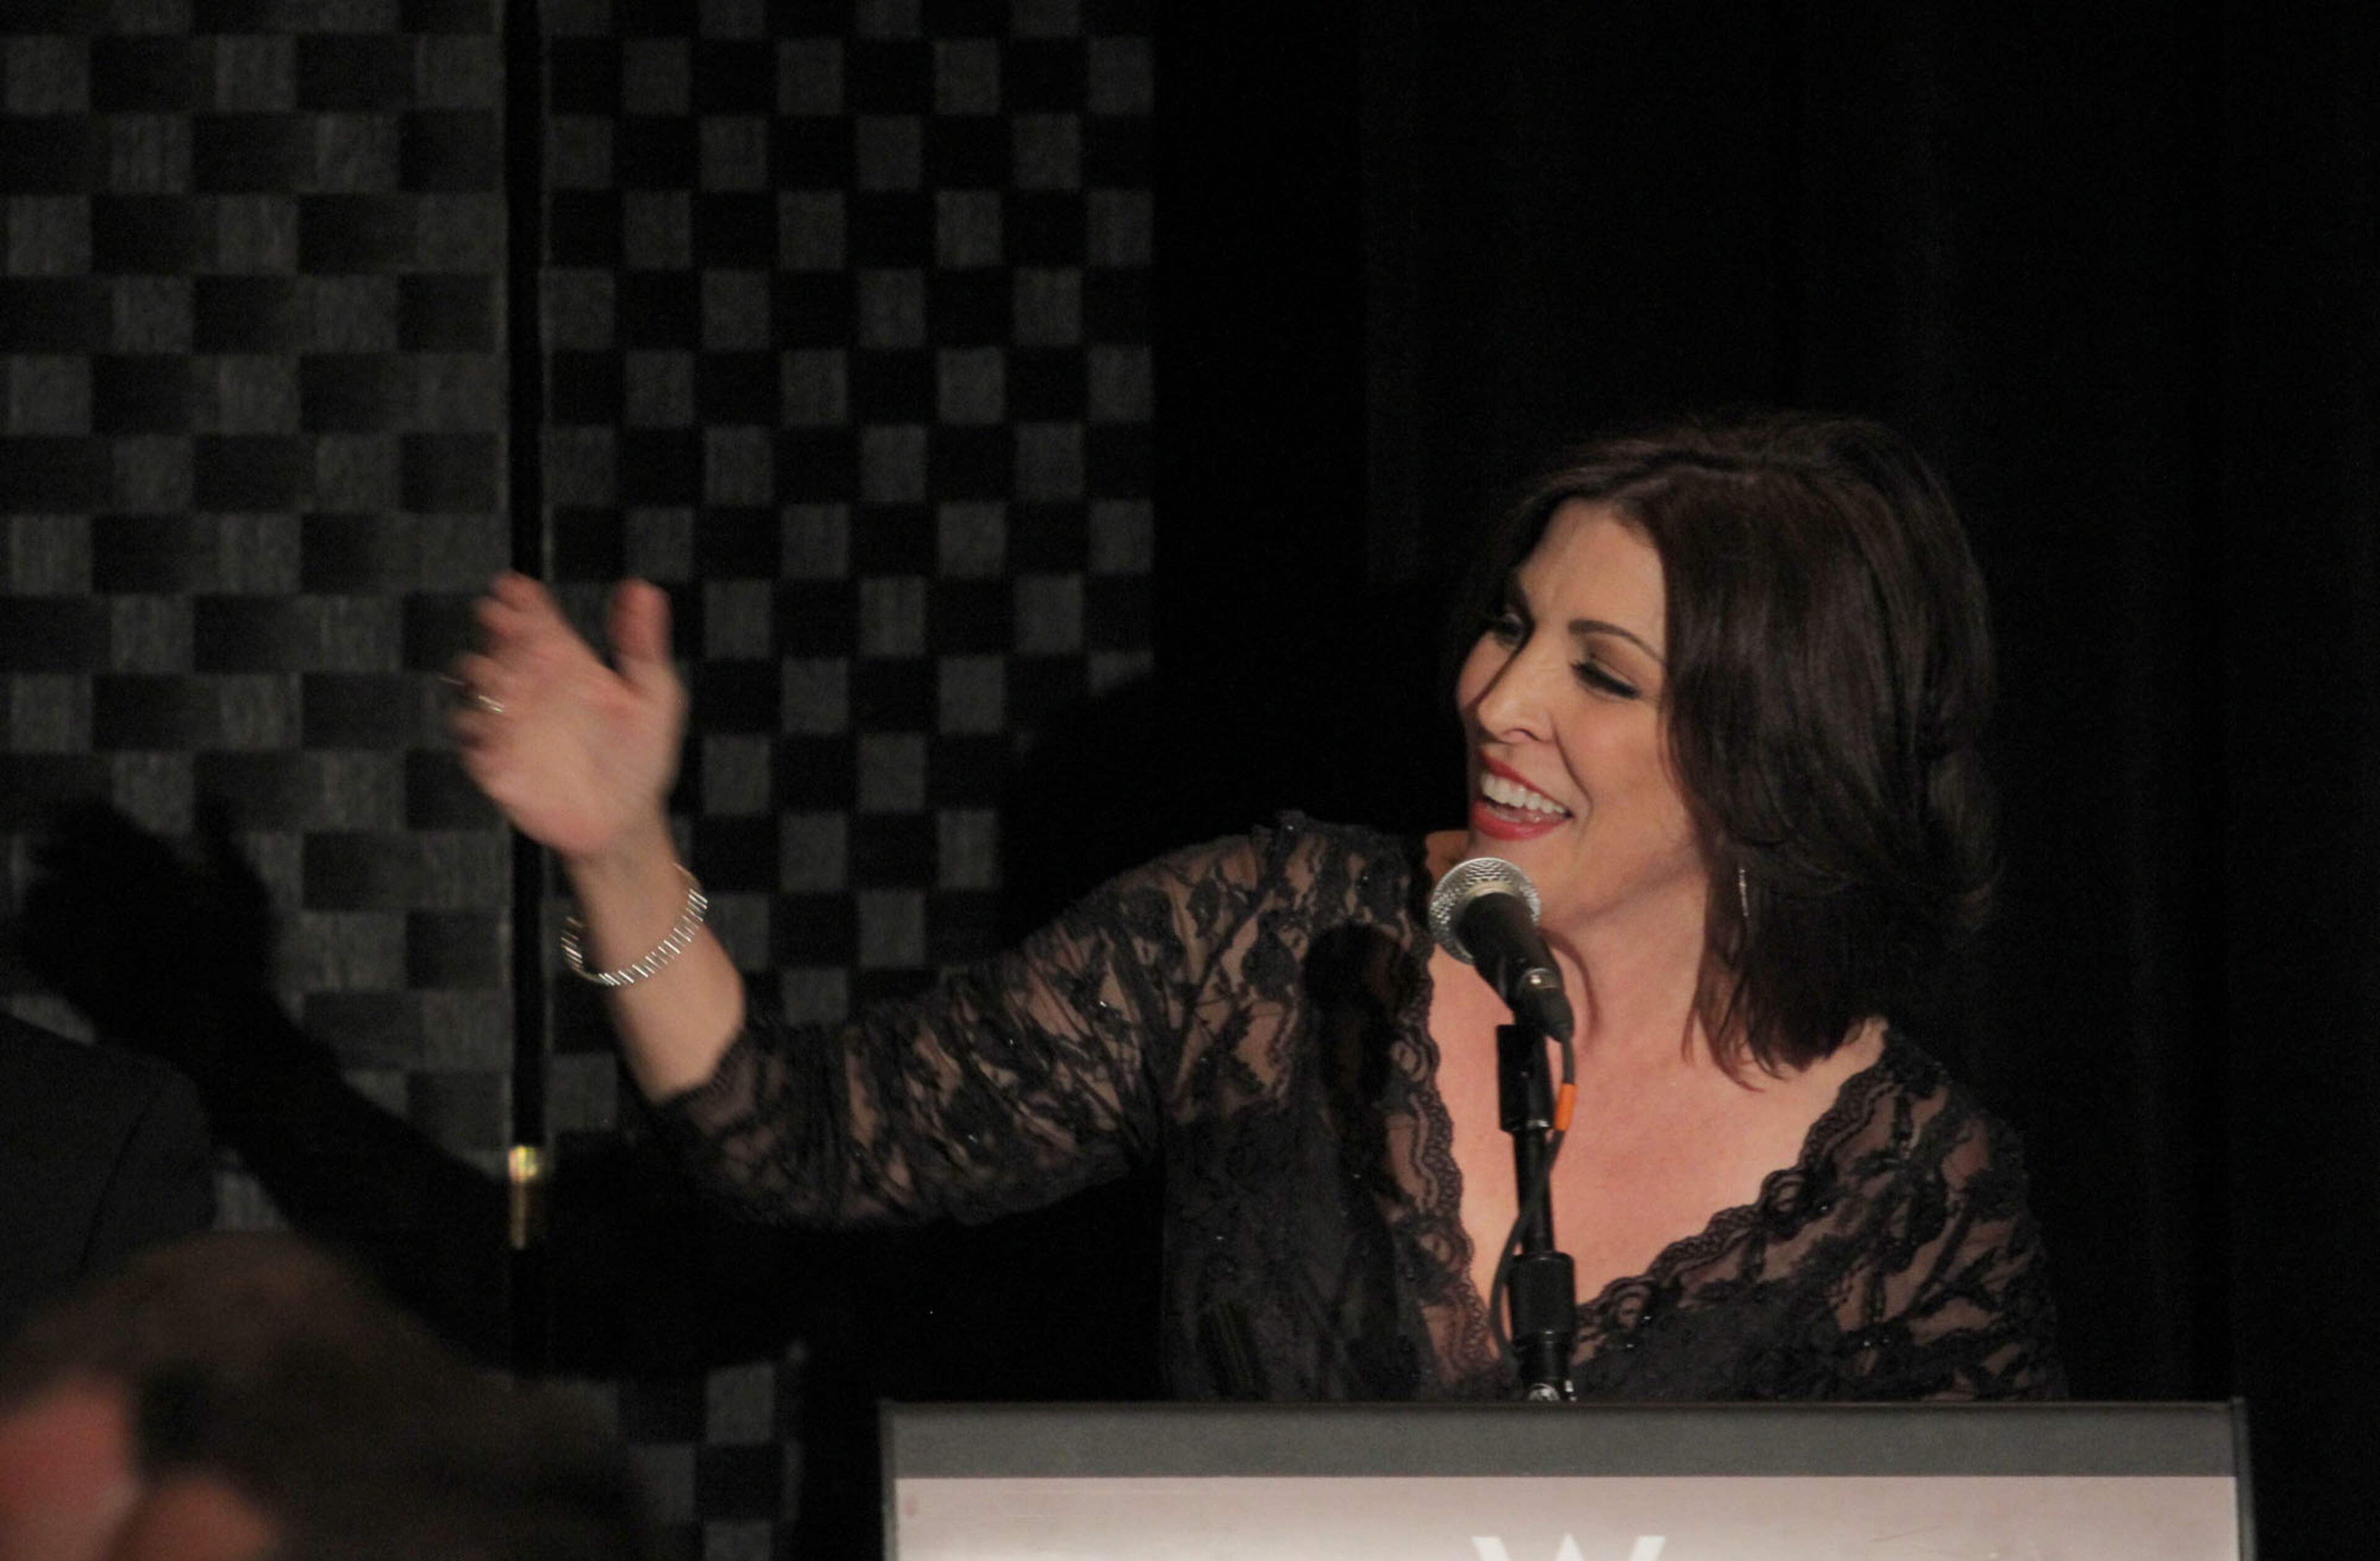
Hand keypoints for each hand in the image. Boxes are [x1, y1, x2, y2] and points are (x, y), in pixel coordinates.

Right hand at [451, 574, 685, 864]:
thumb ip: (642, 643)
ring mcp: (512, 725)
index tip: (514, 588)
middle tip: (501, 622)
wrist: (625, 823)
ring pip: (478, 688)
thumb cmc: (639, 758)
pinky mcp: (498, 763)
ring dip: (484, 677)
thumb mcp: (653, 696)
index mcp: (567, 666)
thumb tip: (643, 588)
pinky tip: (496, 726)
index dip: (521, 602)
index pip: (536, 622)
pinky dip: (478, 729)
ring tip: (504, 676)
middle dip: (496, 632)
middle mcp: (534, 689)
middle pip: (501, 647)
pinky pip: (474, 740)